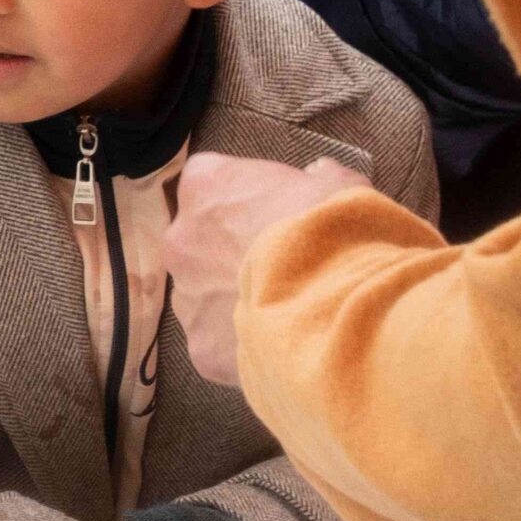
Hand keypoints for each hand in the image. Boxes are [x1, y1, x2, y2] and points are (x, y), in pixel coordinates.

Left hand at [165, 152, 371, 384]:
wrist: (337, 306)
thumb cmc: (335, 234)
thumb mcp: (338, 187)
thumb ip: (319, 177)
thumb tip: (317, 174)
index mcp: (207, 185)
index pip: (210, 181)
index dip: (244, 198)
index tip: (272, 212)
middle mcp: (181, 238)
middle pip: (199, 241)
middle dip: (231, 251)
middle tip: (278, 265)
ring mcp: (186, 296)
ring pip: (204, 294)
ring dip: (232, 298)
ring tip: (284, 309)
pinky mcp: (201, 346)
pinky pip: (218, 342)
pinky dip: (244, 344)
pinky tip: (280, 344)